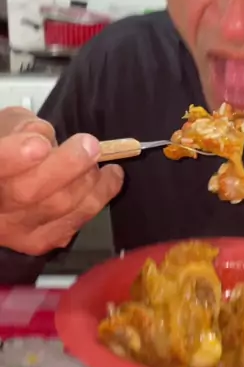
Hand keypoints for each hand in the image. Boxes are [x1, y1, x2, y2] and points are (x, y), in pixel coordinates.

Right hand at [0, 107, 123, 255]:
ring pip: (58, 206)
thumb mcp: (7, 125)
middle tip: (90, 144)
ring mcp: (14, 230)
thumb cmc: (8, 145)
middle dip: (67, 165)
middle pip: (28, 192)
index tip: (40, 145)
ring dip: (88, 178)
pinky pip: (76, 220)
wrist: (6, 181)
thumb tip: (43, 137)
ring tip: (96, 157)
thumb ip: (21, 127)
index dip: (15, 157)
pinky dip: (99, 195)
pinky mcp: (38, 241)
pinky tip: (109, 178)